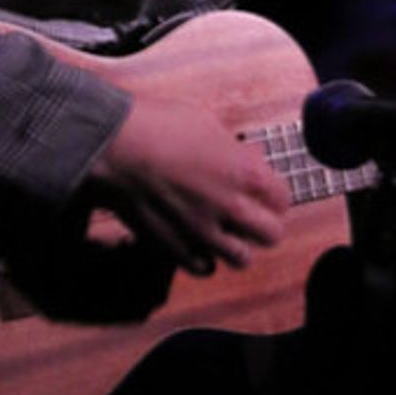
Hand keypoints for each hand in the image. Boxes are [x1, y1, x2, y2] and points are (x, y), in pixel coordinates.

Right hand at [88, 94, 287, 274]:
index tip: (263, 191)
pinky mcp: (175, 247)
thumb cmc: (157, 127)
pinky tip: (197, 242)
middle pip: (272, 235)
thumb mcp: (207, 126)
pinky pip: (204, 268)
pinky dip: (205, 259)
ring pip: (242, 258)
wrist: (113, 149)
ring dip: (237, 245)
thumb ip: (235, 152)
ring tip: (224, 230)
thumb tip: (251, 161)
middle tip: (249, 213)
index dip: (273, 194)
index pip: (283, 199)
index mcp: (245, 174)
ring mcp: (203, 232)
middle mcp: (230, 208)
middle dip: (264, 224)